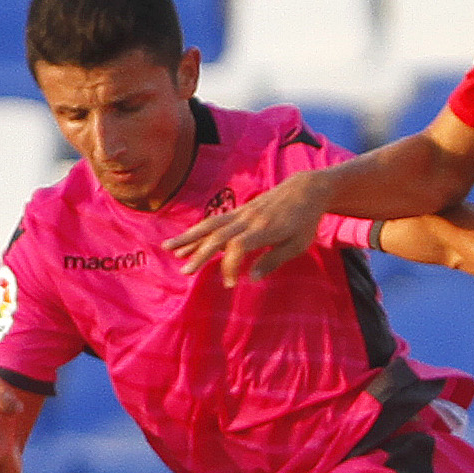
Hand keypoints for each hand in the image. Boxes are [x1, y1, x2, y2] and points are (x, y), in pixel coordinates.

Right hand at [164, 174, 324, 285]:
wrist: (305, 189)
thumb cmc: (305, 221)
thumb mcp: (297, 244)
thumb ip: (273, 261)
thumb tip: (252, 279)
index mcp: (265, 229)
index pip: (239, 245)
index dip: (230, 264)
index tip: (230, 283)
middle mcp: (249, 219)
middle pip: (218, 235)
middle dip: (199, 253)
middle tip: (184, 271)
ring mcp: (242, 213)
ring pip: (210, 224)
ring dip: (189, 236)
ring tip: (168, 248)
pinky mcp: (239, 210)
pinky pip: (215, 221)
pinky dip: (198, 230)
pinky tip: (185, 240)